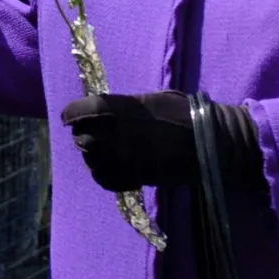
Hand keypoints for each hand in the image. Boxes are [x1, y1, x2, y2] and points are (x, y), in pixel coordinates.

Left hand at [61, 91, 259, 191]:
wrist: (209, 142)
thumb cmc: (184, 113)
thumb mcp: (152, 98)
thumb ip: (126, 104)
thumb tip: (108, 107)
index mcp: (123, 109)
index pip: (81, 111)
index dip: (72, 113)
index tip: (69, 117)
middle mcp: (119, 134)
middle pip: (83, 138)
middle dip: (83, 134)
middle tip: (89, 131)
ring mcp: (127, 159)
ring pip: (92, 161)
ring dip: (93, 155)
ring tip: (103, 149)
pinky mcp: (136, 178)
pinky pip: (106, 180)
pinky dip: (103, 174)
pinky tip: (111, 166)